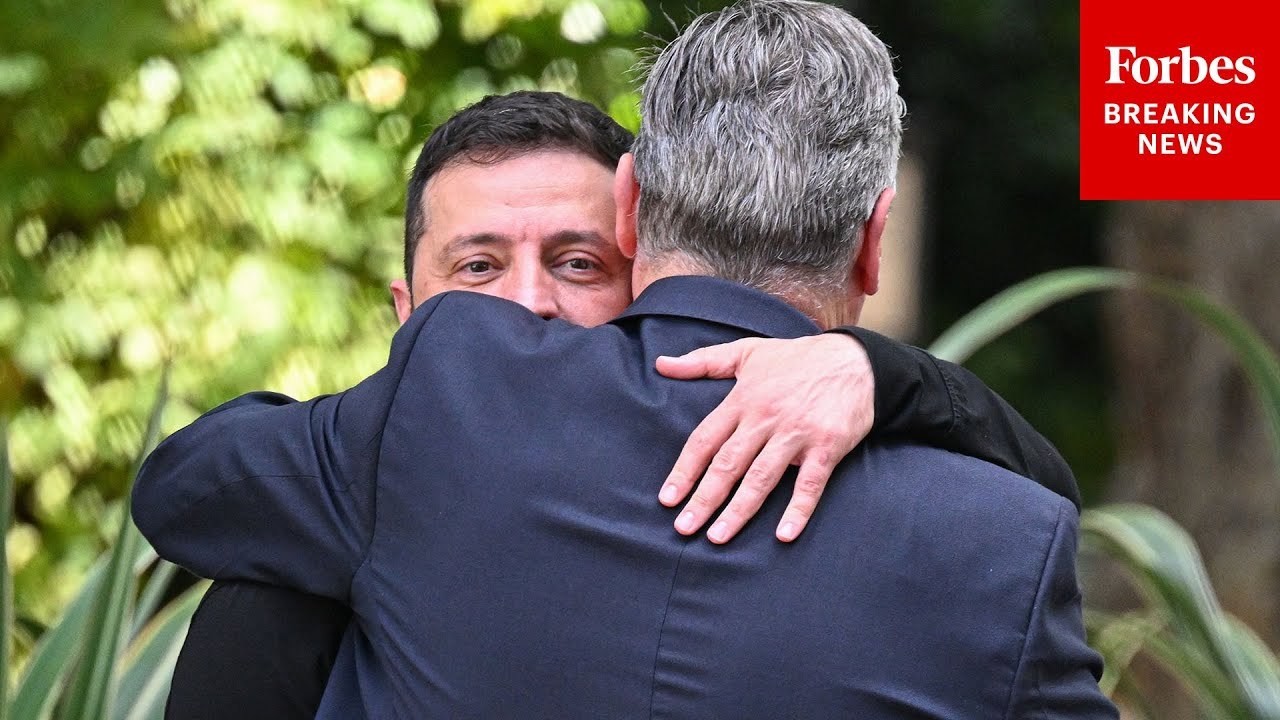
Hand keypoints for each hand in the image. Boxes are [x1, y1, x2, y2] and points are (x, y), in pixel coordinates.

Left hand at [655, 333, 874, 543]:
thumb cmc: (796, 358)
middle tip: (684, 527)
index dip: (684, 470)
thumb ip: (702, 361)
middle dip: (704, 498)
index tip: (668, 498)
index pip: (705, 440)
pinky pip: (810, 484)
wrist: (855, 360)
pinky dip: (798, 510)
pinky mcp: (827, 446)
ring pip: (761, 478)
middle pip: (728, 464)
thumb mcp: (746, 352)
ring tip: (717, 537)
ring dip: (739, 510)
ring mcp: (796, 434)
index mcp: (742, 400)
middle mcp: (765, 418)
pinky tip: (783, 535)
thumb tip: (661, 364)